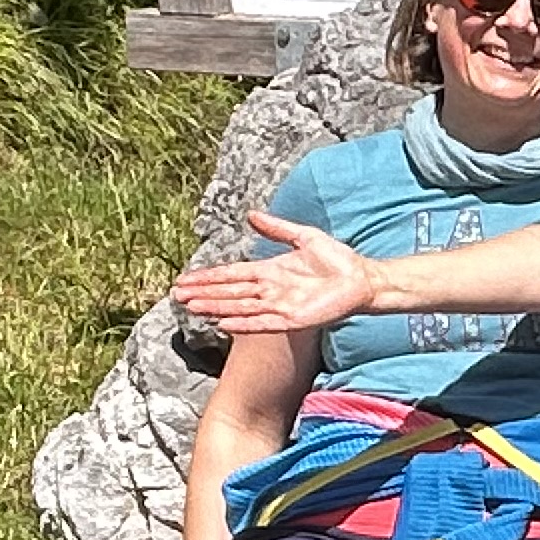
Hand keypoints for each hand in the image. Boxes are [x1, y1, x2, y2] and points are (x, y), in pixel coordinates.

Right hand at [170, 212, 380, 337]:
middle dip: (204, 293)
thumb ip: (277, 228)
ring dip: (216, 307)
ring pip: (240, 307)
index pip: (231, 274)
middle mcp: (270, 290)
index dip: (208, 277)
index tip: (185, 280)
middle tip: (177, 295)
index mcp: (270, 271)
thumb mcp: (304, 236)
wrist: (362, 278)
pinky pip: (263, 322)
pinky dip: (244, 323)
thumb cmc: (337, 260)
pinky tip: (224, 324)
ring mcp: (280, 305)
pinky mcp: (293, 319)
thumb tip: (251, 215)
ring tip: (192, 307)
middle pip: (230, 292)